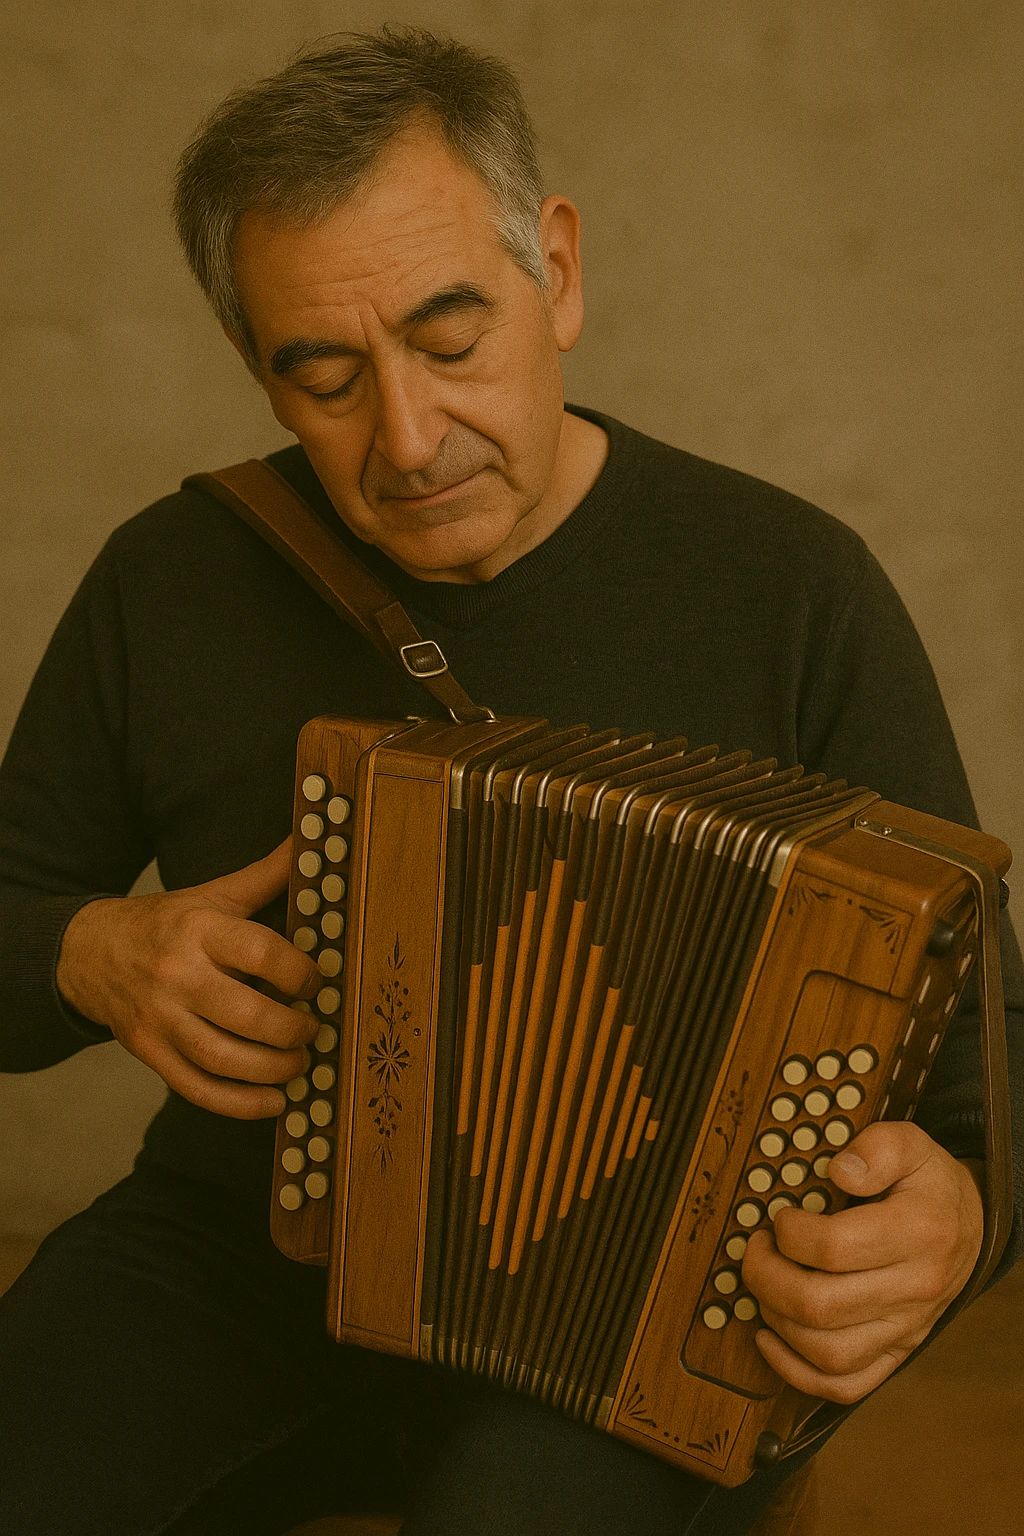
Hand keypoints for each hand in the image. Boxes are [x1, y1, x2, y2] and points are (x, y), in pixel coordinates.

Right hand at [56, 838, 319, 1118]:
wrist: (90, 953)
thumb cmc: (166, 923)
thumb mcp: (213, 894)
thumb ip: (266, 875)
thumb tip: (311, 841)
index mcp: (197, 929)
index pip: (259, 952)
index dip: (299, 973)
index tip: (315, 982)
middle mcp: (176, 974)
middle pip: (246, 1014)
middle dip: (293, 1030)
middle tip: (313, 1029)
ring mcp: (159, 1019)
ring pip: (223, 1059)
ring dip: (273, 1070)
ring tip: (300, 1063)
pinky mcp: (149, 1054)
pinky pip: (197, 1089)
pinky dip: (239, 1104)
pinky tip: (273, 1102)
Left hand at [742, 1121, 983, 1403]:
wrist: (971, 1227)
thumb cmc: (929, 1184)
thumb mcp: (911, 1144)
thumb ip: (876, 1148)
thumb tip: (839, 1171)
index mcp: (918, 1232)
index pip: (833, 1248)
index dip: (790, 1234)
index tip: (779, 1218)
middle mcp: (914, 1288)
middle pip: (820, 1306)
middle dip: (767, 1277)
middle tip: (757, 1250)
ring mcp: (906, 1328)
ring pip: (828, 1353)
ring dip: (778, 1321)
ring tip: (764, 1286)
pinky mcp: (897, 1352)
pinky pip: (845, 1385)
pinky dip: (798, 1372)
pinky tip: (771, 1337)